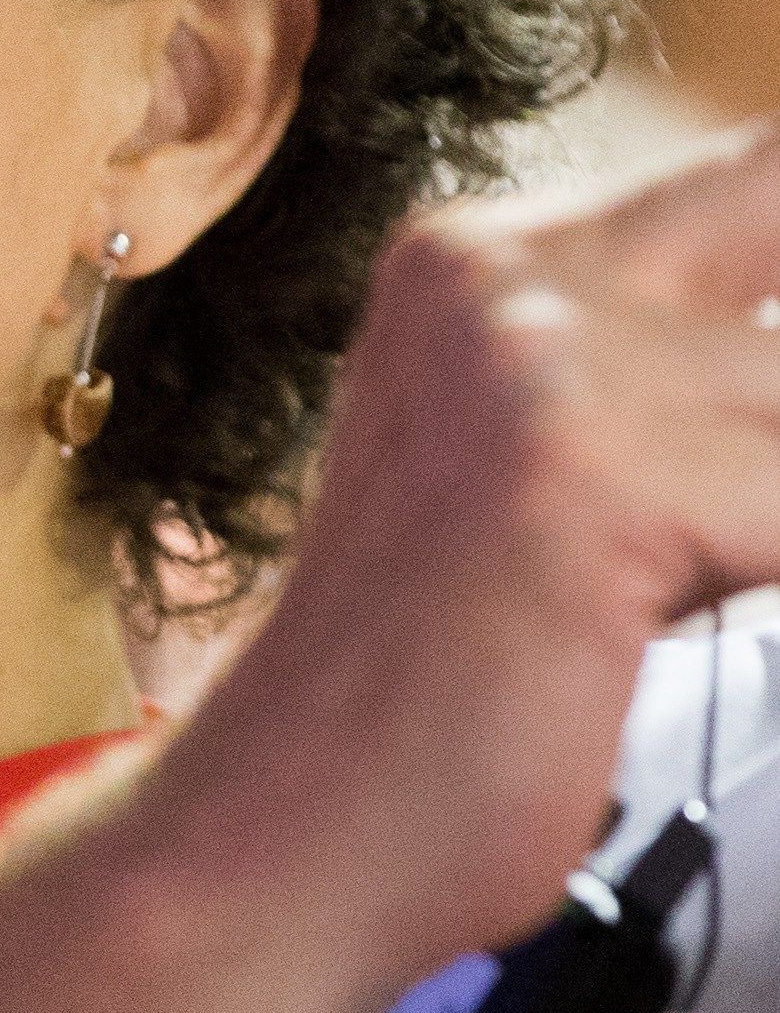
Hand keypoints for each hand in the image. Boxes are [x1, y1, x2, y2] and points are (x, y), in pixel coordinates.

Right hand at [176, 123, 779, 980]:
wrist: (282, 832)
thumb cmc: (432, 693)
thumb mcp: (555, 476)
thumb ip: (683, 393)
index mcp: (477, 258)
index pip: (760, 180)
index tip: (753, 448)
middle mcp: (498, 270)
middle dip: (771, 427)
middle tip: (738, 510)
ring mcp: (533, 358)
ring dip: (775, 516)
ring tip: (698, 581)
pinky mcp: (588, 474)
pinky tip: (689, 624)